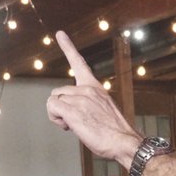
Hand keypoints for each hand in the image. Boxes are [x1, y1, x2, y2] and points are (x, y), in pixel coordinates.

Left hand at [47, 32, 142, 166]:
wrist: (123, 141)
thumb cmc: (114, 131)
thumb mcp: (103, 110)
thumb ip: (87, 104)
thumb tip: (74, 112)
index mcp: (95, 87)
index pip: (79, 63)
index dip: (68, 47)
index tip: (59, 34)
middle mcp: (87, 89)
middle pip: (59, 91)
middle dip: (62, 107)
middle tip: (74, 121)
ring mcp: (80, 98)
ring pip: (54, 100)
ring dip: (59, 114)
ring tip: (74, 125)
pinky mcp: (72, 110)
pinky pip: (52, 107)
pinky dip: (55, 117)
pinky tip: (68, 125)